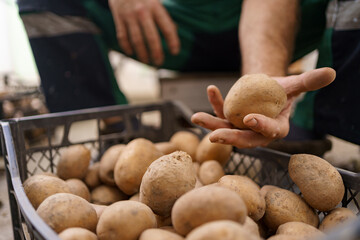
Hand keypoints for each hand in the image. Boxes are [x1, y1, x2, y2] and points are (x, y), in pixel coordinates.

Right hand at [109, 0, 179, 64]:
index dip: (173, 42)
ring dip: (142, 54)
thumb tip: (174, 30)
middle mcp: (142, 11)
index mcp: (155, 6)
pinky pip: (122, 36)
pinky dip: (127, 47)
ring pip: (137, 40)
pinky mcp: (118, 17)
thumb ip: (164, 15)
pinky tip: (131, 53)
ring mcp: (129, 15)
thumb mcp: (155, 0)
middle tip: (159, 62)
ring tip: (146, 61)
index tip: (175, 52)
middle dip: (156, 53)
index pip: (167, 28)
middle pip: (151, 37)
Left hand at [191, 67, 335, 147]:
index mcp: (276, 129)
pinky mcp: (229, 119)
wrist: (267, 88)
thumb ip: (309, 81)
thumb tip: (331, 73)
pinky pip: (221, 112)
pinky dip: (215, 102)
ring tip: (196, 117)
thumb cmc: (282, 89)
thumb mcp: (294, 84)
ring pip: (226, 128)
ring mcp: (240, 127)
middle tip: (214, 136)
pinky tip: (211, 89)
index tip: (250, 119)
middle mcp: (257, 133)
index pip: (270, 131)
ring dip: (211, 124)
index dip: (262, 127)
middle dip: (229, 138)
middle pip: (244, 138)